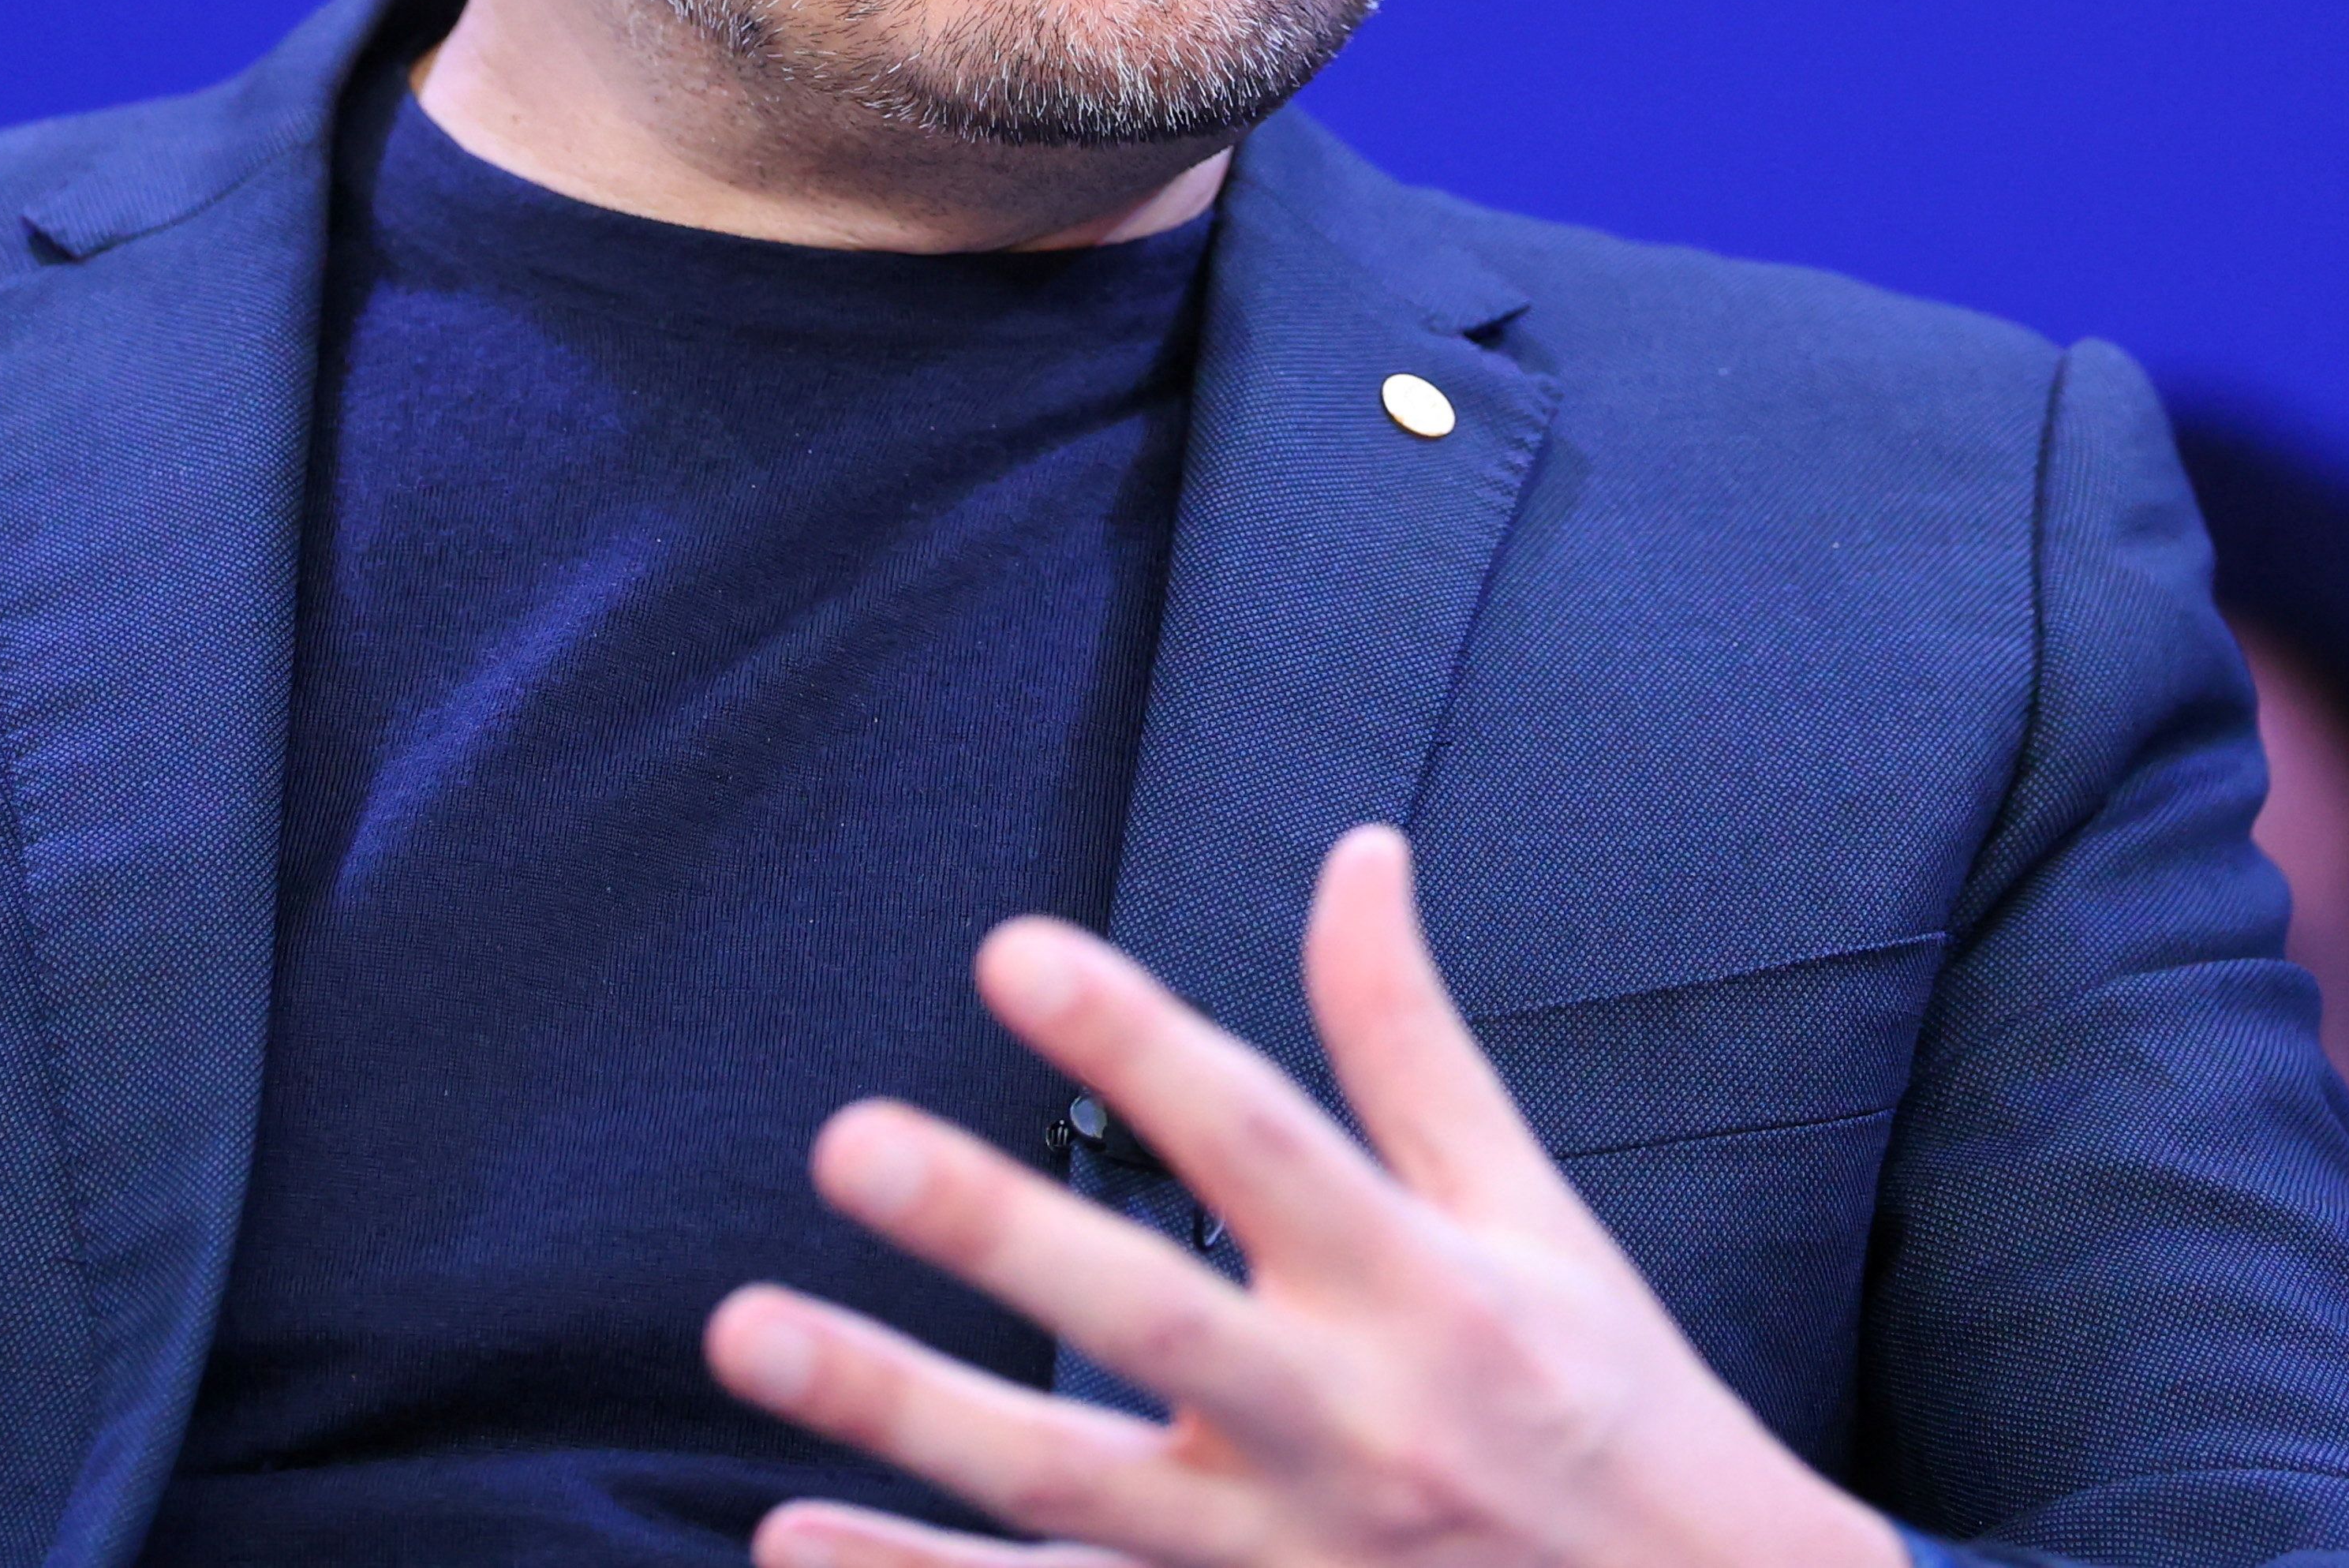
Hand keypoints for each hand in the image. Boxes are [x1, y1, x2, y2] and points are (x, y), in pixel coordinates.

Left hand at [704, 824, 1901, 1567]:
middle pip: (1148, 1322)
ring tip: (745, 1329)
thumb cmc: (1603, 1404)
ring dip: (896, 1414)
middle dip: (996, 1230)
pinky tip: (783, 1536)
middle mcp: (1343, 1425)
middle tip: (846, 1137)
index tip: (1011, 951)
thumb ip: (1411, 1041)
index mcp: (1422, 1290)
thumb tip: (1354, 851)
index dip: (1138, 1041)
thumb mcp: (1528, 1212)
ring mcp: (1277, 1559)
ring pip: (1062, 1491)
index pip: (1262, 1142)